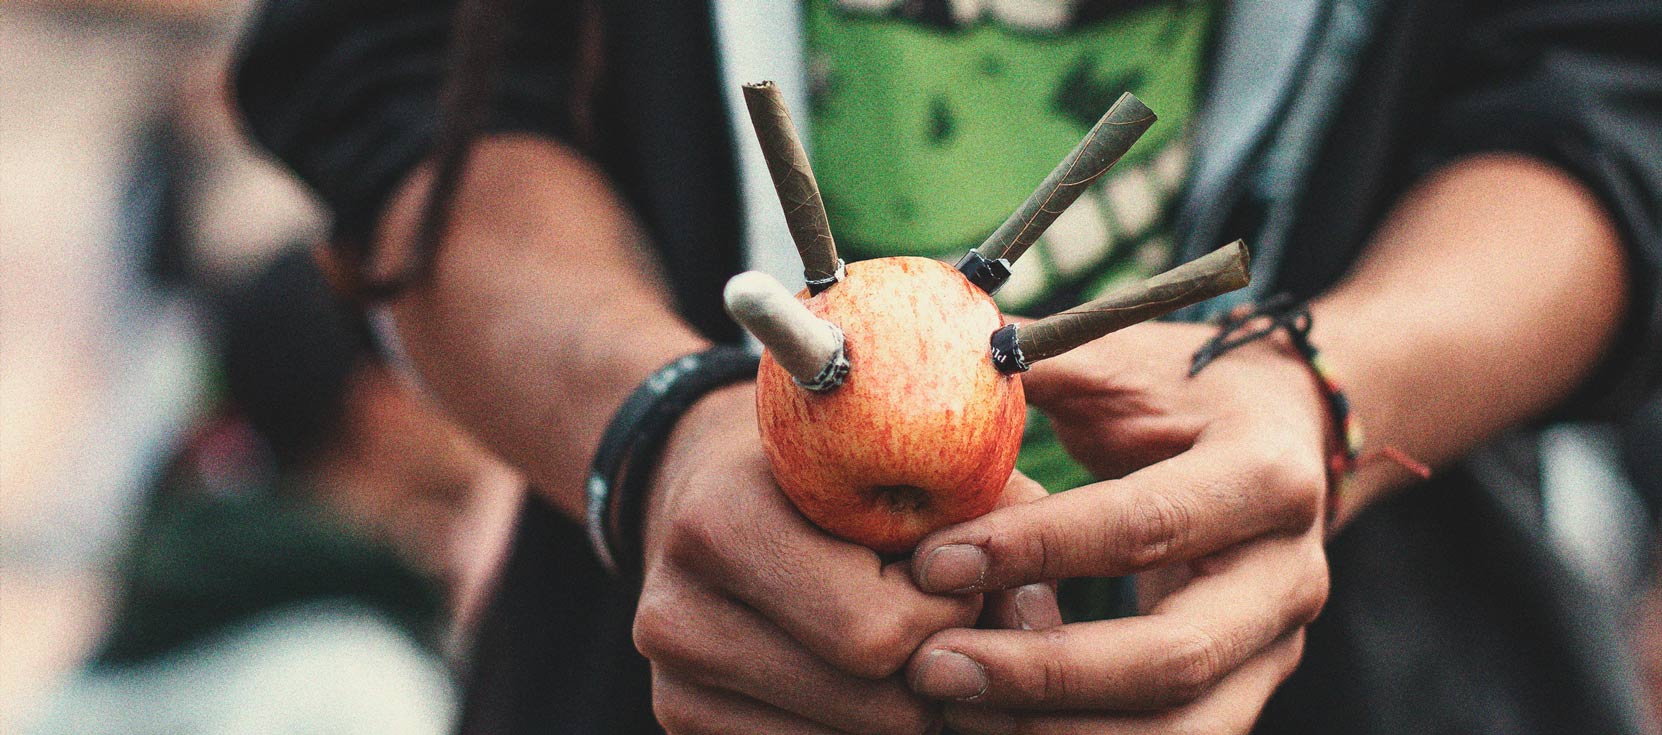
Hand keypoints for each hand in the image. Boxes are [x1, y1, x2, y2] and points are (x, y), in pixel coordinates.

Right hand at [634, 383, 1037, 733]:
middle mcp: (676, 614)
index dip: (949, 612)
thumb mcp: (909, 457)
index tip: (958, 573)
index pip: (877, 631)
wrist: (707, 489)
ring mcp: (672, 685)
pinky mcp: (680, 726)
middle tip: (947, 618)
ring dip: (906, 703)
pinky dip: (861, 728)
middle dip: (937, 665)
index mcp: (721, 523)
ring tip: (908, 640)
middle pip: (870, 705)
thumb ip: (989, 519)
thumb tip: (1039, 625)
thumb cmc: (829, 466)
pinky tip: (865, 677)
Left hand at [901, 322, 1331, 733]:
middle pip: (1173, 659)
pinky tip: (999, 727)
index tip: (933, 561)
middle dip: (1042, 674)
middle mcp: (1288, 574)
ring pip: (1179, 731)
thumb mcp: (1124, 364)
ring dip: (1057, 733)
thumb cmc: (1185, 393)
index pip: (1142, 526)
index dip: (1033, 549)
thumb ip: (1039, 368)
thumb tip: (935, 367)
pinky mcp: (1250, 688)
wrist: (1289, 430)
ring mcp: (1278, 645)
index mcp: (1264, 475)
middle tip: (931, 667)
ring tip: (951, 708)